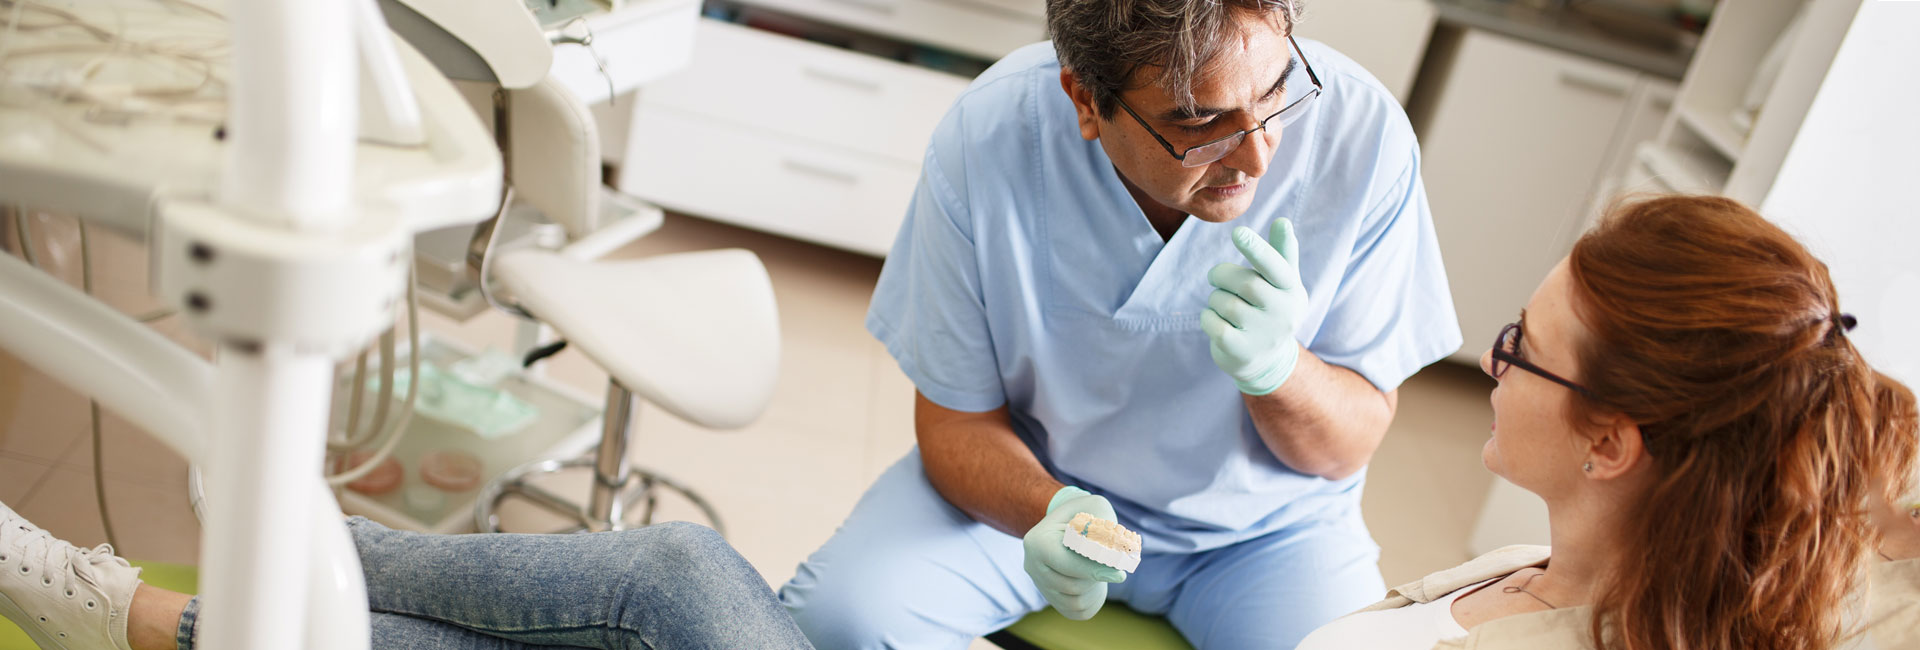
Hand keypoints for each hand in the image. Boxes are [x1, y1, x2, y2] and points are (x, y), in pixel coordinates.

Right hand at [1022, 486, 1126, 619]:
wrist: (1069, 523)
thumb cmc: (1085, 514)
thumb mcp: (1096, 508)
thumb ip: (1106, 528)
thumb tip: (1115, 554)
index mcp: (1037, 541)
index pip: (1068, 564)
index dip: (1096, 570)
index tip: (1120, 573)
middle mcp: (1032, 565)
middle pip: (1071, 586)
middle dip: (1097, 579)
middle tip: (1115, 571)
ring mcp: (1039, 583)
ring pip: (1073, 602)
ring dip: (1095, 591)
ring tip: (1103, 574)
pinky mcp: (1049, 597)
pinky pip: (1073, 611)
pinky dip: (1091, 602)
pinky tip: (1097, 585)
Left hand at [1202, 218, 1309, 395]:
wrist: (1267, 361)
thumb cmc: (1271, 308)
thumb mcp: (1283, 282)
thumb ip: (1282, 252)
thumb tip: (1283, 221)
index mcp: (1292, 290)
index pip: (1276, 266)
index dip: (1256, 249)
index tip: (1237, 232)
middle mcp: (1284, 314)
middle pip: (1244, 283)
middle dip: (1222, 275)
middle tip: (1217, 278)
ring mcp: (1264, 335)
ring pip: (1224, 303)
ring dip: (1215, 299)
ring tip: (1223, 305)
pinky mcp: (1242, 352)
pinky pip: (1212, 323)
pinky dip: (1207, 318)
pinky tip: (1216, 321)